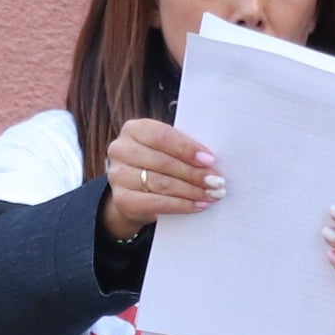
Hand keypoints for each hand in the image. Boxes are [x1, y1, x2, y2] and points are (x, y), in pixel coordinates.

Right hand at [103, 120, 219, 240]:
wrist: (134, 191)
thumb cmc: (157, 162)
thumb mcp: (166, 149)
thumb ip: (182, 148)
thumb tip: (211, 161)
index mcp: (133, 129)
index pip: (162, 136)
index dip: (187, 148)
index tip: (210, 160)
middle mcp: (120, 150)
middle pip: (163, 162)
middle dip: (194, 173)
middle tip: (217, 181)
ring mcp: (118, 176)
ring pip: (161, 184)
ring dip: (192, 191)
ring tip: (212, 194)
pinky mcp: (122, 199)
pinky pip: (156, 203)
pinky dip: (181, 205)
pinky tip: (198, 205)